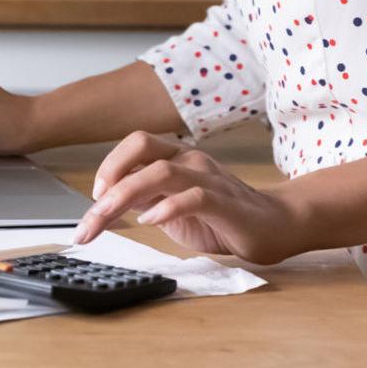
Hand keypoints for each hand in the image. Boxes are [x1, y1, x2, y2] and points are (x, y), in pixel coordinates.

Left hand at [72, 130, 302, 265]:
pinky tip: (150, 221)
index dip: (109, 165)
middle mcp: (190, 161)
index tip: (93, 200)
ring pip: (160, 172)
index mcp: (177, 159)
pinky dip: (167, 207)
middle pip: (141, 147)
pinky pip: (193, 197)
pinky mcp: (224, 202)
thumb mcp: (175, 206)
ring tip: (104, 219)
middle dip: (108, 175)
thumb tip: (109, 202)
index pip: (135, 144)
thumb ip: (148, 198)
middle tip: (90, 212)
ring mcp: (208, 178)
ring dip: (124, 196)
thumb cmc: (223, 216)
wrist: (276, 223)